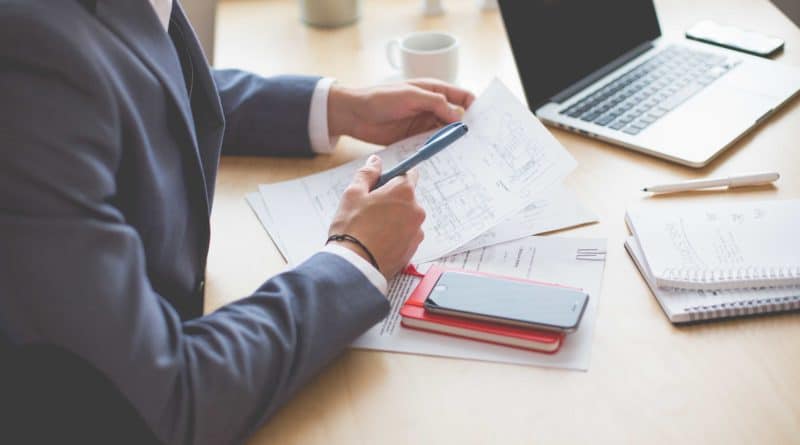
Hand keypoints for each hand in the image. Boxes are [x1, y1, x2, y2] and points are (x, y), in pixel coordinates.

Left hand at [327, 78, 474, 145]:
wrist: (354, 114)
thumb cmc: (380, 98)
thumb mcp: (410, 96)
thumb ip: (435, 103)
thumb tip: (457, 117)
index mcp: (434, 91)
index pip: (462, 97)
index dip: (475, 107)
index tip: (484, 121)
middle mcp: (433, 107)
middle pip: (457, 119)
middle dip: (466, 129)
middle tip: (476, 144)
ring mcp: (424, 124)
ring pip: (445, 134)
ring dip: (452, 142)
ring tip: (464, 155)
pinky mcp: (415, 139)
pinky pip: (432, 145)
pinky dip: (438, 151)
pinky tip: (445, 159)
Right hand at [328, 155, 425, 279]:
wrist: (355, 266)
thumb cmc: (352, 228)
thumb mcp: (353, 193)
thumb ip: (367, 173)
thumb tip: (376, 161)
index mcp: (404, 191)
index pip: (408, 174)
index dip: (393, 177)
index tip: (382, 184)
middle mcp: (416, 210)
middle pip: (407, 197)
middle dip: (391, 200)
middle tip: (369, 210)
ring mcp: (417, 231)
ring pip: (406, 218)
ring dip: (394, 219)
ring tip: (372, 229)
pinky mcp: (413, 249)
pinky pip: (406, 235)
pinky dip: (395, 235)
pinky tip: (378, 241)